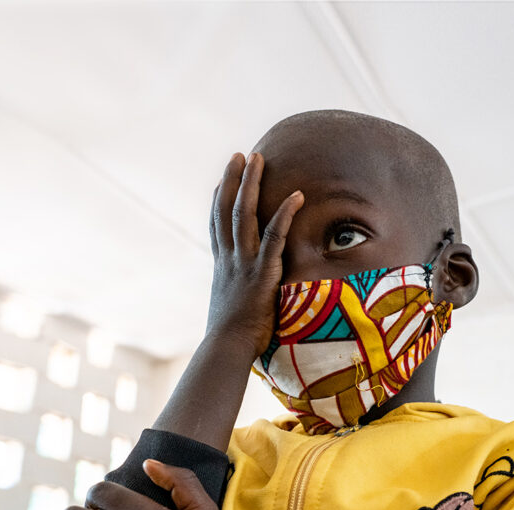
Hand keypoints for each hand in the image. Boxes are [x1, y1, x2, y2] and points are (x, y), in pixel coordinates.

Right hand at [207, 152, 303, 356]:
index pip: (216, 227)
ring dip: (251, 183)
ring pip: (243, 214)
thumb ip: (237, 300)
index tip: (221, 182)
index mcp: (221, 268)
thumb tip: (241, 306)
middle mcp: (228, 260)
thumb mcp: (229, 313)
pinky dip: (285, 214)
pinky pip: (274, 237)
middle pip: (226, 210)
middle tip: (240, 156)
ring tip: (257, 158)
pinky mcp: (261, 272)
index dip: (218, 202)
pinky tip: (297, 195)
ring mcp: (242, 263)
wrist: (225, 350)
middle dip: (233, 180)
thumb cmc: (229, 341)